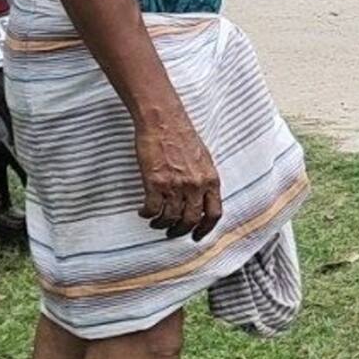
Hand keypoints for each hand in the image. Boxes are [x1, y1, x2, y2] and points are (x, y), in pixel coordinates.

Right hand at [135, 114, 222, 240]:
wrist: (164, 122)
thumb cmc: (183, 138)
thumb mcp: (204, 160)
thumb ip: (205, 181)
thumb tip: (202, 200)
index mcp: (211, 179)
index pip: (214, 213)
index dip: (206, 229)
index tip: (197, 236)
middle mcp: (195, 185)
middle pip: (191, 220)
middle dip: (180, 231)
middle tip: (171, 232)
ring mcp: (176, 184)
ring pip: (170, 218)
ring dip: (161, 224)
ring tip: (156, 222)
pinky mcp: (155, 182)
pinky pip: (152, 209)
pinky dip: (147, 214)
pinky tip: (144, 212)